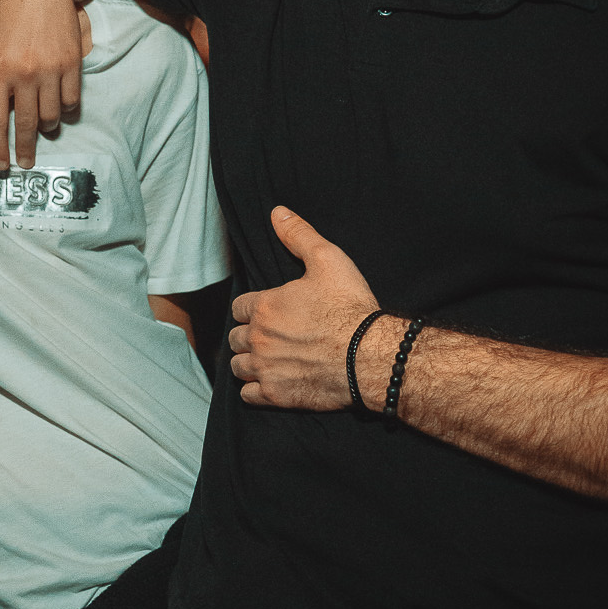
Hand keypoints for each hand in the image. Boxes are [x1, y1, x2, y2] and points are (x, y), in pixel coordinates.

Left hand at [0, 0, 92, 169]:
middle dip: (24, 149)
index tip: (1, 165)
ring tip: (44, 128)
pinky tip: (61, 109)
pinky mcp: (71, 62)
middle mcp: (22, 75)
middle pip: (24, 125)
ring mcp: (49, 70)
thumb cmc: (5, 7)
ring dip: (47, 126)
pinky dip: (66, 109)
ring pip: (51, 115)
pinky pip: (71, 99)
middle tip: (26, 162)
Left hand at [229, 207, 378, 408]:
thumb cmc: (350, 307)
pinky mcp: (276, 396)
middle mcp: (257, 338)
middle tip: (272, 336)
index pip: (240, 307)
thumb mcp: (328, 259)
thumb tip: (277, 212)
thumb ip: (299, 235)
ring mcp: (265, 369)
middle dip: (250, 335)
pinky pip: (248, 395)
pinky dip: (255, 389)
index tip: (271, 312)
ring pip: (238, 366)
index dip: (255, 308)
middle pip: (237, 337)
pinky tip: (269, 381)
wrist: (371, 356)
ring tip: (268, 358)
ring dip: (248, 361)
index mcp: (264, 306)